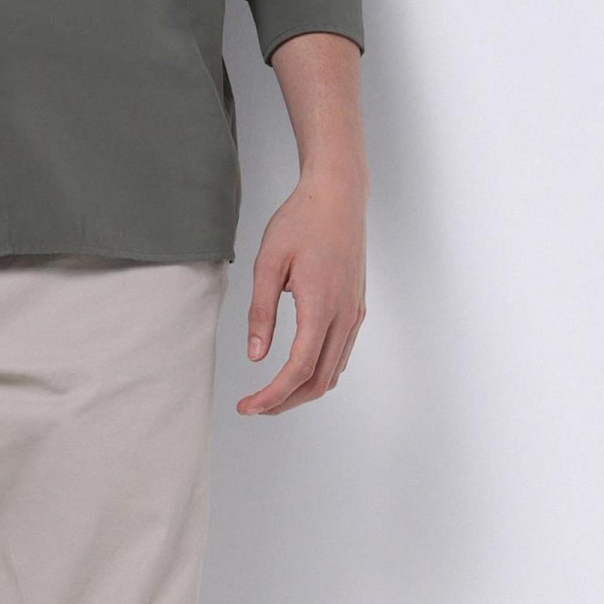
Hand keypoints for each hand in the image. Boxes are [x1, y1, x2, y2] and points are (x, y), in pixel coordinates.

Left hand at [236, 162, 366, 414]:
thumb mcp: (269, 262)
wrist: (338, 196)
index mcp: (321, 306)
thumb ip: (261, 312)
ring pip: (333, 371)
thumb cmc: (300, 222)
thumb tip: (255, 355)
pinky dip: (318, 373)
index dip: (271, 396)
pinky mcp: (356, 308)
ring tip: (270, 394)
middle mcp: (344, 315)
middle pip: (318, 380)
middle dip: (285, 402)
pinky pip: (340, 354)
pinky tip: (296, 371)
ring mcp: (354, 313)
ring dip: (302, 391)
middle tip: (253, 407)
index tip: (246, 407)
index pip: (298, 369)